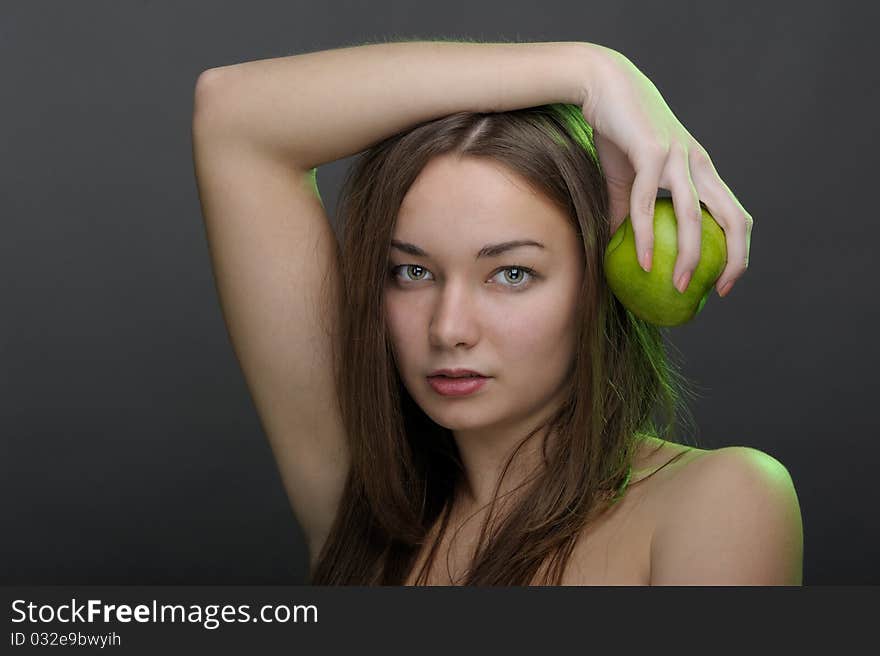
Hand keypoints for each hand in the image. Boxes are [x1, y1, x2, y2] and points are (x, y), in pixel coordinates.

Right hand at [580, 46, 752, 297]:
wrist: (603, 84)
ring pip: (694, 216)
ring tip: (679, 287)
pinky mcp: (651, 152)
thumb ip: (630, 213)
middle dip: (734, 260)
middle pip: (733, 218)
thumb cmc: (618, 131)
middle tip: (717, 292)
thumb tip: (624, 252)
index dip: (737, 251)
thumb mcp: (627, 179)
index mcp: (701, 170)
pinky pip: (649, 203)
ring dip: (689, 257)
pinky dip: (646, 236)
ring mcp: (678, 157)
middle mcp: (699, 164)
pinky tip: (641, 261)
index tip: (722, 281)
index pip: (734, 214)